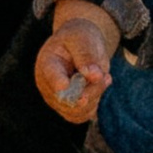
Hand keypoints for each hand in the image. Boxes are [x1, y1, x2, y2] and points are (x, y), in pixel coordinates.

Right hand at [35, 0, 117, 122]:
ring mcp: (56, 99)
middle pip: (68, 98)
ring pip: (77, 111)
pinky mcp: (67, 108)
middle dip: (91, 89)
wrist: (79, 45)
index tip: (64, 84)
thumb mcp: (83, 37)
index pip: (51, 75)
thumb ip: (87, 55)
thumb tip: (94, 76)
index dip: (57, 81)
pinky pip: (82, 115)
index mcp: (47, 62)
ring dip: (95, 96)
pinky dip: (94, 103)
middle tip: (105, 75)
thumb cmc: (79, 38)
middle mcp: (47, 85)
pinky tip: (99, 86)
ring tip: (104, 76)